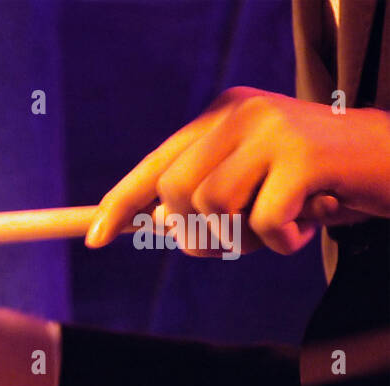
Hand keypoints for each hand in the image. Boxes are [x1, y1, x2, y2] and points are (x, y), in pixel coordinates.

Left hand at [86, 86, 389, 256]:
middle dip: (197, 232)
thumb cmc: (321, 185)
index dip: (122, 203)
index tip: (96, 239)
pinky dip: (284, 241)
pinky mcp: (305, 156)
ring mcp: (273, 130)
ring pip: (212, 208)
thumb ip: (207, 204)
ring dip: (245, 238)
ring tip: (288, 223)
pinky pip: (262, 223)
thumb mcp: (257, 189)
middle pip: (174, 192)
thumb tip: (161, 231)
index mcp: (223, 115)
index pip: (156, 164)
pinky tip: (313, 222)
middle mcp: (242, 112)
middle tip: (242, 238)